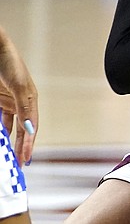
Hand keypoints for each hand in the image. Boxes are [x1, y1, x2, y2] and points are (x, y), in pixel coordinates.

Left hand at [0, 34, 37, 164]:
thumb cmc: (9, 62)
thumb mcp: (19, 86)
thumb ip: (24, 108)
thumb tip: (31, 129)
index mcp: (30, 99)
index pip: (31, 127)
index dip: (29, 144)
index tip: (25, 159)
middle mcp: (19, 102)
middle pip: (21, 129)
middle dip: (20, 146)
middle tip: (19, 164)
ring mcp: (6, 101)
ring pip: (8, 127)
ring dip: (8, 141)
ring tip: (8, 156)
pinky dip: (0, 130)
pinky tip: (0, 139)